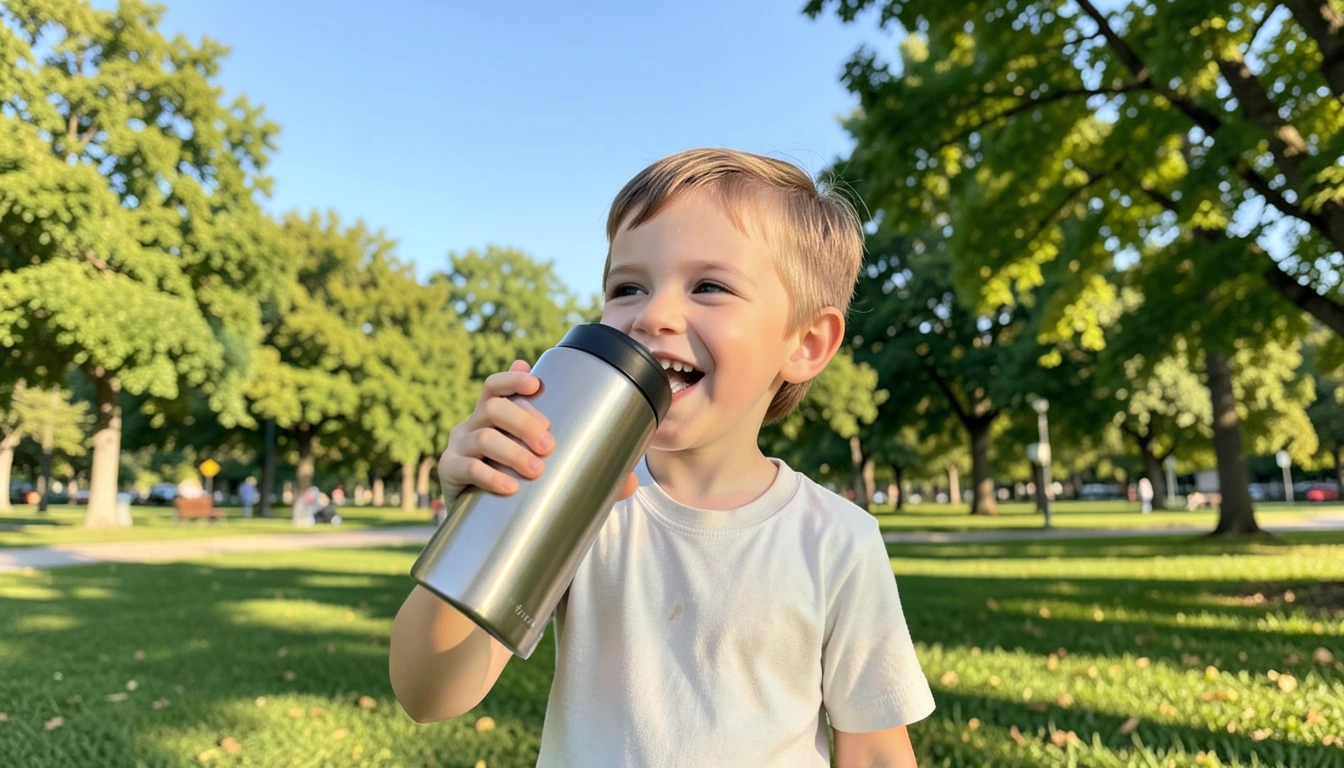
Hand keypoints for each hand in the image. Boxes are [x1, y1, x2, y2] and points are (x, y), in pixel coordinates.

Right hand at [438, 360, 639, 505]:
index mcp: (495, 415)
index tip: (536, 383)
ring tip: (536, 469)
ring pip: (483, 437)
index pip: (496, 387)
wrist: (486, 524)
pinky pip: (466, 468)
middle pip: (493, 408)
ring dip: (511, 450)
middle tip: (550, 444)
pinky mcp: (450, 474)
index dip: (512, 379)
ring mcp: (458, 447)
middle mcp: (473, 425)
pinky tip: (509, 487)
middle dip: (523, 421)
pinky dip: (489, 476)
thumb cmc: (523, 485)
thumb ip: (588, 470)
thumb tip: (632, 482)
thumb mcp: (551, 470)